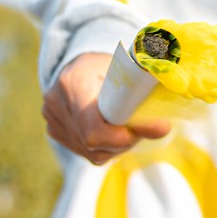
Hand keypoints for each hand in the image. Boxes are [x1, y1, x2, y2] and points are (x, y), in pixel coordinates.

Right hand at [42, 53, 170, 164]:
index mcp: (73, 83)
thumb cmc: (109, 65)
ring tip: (126, 125)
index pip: (93, 130)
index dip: (121, 138)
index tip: (143, 130)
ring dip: (117, 145)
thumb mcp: (128, 73)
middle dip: (124, 141)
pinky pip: (86, 152)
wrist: (80, 64)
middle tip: (141, 126)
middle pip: (94, 144)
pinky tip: (112, 129)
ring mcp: (53, 120)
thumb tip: (163, 129)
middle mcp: (56, 104)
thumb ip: (143, 101)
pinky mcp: (55, 132)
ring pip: (92, 153)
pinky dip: (105, 146)